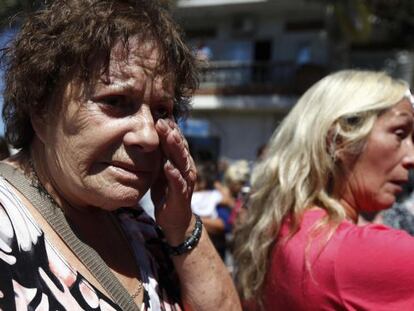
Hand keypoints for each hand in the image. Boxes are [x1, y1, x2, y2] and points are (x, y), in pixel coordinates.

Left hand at [151, 118, 196, 244]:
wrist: (175, 218)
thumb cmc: (167, 191)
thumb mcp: (161, 168)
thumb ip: (159, 153)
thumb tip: (149, 134)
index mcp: (180, 160)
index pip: (177, 141)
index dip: (170, 128)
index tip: (160, 115)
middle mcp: (186, 167)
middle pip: (180, 147)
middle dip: (172, 133)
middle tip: (162, 120)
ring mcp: (185, 181)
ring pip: (182, 161)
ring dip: (176, 148)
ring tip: (168, 136)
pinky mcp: (181, 195)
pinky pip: (178, 183)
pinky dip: (174, 174)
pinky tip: (167, 166)